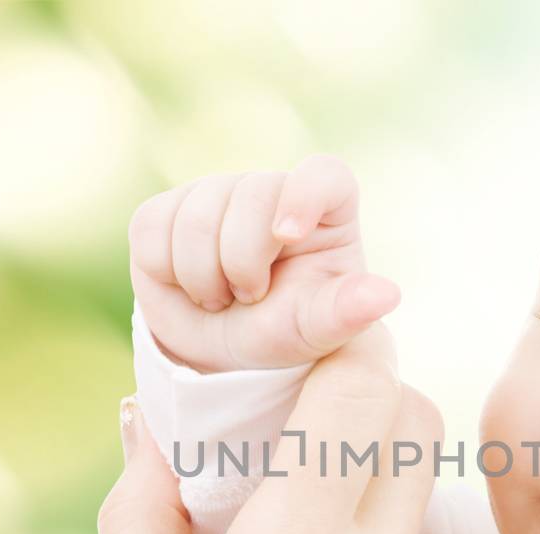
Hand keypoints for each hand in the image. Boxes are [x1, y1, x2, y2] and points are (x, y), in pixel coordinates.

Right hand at [127, 152, 399, 372]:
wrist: (221, 352)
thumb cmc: (282, 332)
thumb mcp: (314, 331)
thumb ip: (346, 312)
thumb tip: (386, 294)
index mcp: (326, 209)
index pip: (323, 174)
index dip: (303, 194)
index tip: (287, 234)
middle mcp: (272, 190)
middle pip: (251, 194)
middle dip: (242, 261)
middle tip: (249, 298)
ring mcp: (217, 192)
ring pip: (196, 213)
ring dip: (203, 275)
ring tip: (220, 298)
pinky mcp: (167, 207)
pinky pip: (153, 226)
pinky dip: (165, 270)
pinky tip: (185, 285)